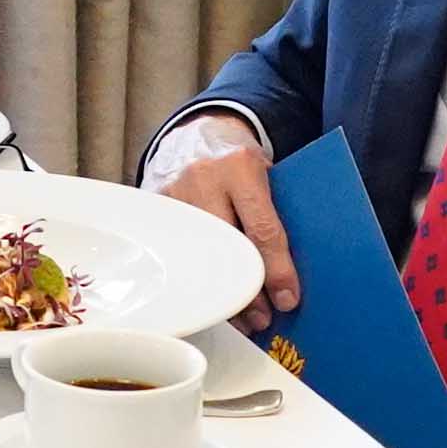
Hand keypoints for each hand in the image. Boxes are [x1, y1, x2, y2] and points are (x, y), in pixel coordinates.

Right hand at [146, 109, 297, 313]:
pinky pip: (178, 251)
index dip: (278, 271)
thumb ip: (276, 210)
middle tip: (264, 317)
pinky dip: (197, 276)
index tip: (288, 298)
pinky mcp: (156, 206)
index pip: (262, 230)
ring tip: (241, 317)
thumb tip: (291, 270)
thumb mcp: (265, 172)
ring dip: (221, 291)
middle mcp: (203, 178)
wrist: (199, 130)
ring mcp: (175, 192)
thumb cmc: (239, 159)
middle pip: (228, 249)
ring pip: (199, 256)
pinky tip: (211, 295)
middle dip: (248, 291)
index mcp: (240, 166)